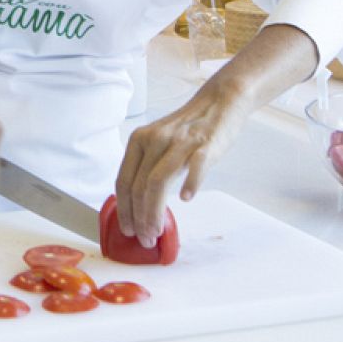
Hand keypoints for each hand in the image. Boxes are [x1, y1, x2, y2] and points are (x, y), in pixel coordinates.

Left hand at [114, 79, 247, 247]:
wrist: (219, 102)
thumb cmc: (189, 129)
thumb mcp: (159, 143)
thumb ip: (148, 167)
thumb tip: (138, 205)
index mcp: (139, 140)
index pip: (123, 181)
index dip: (123, 209)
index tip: (127, 229)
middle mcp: (155, 140)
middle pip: (138, 186)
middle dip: (138, 218)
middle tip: (144, 238)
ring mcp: (180, 142)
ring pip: (157, 182)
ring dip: (154, 212)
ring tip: (157, 231)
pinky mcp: (204, 145)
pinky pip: (194, 167)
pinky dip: (189, 184)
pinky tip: (186, 199)